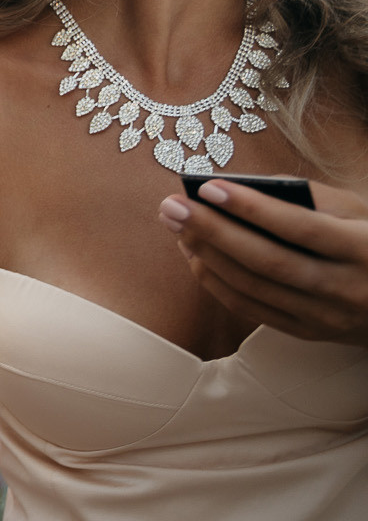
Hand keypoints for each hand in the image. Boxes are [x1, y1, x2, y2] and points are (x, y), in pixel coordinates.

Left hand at [160, 179, 367, 345]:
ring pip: (255, 288)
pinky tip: (195, 258)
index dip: (253, 208)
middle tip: (171, 206)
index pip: (301, 228)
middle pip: (268, 261)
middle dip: (213, 231)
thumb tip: (247, 186)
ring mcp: (327, 317)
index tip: (208, 186)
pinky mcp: (310, 334)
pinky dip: (218, 284)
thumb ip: (312, 197)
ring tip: (177, 226)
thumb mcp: (361, 212)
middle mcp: (346, 288)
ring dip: (207, 256)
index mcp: (365, 249)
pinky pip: (253, 310)